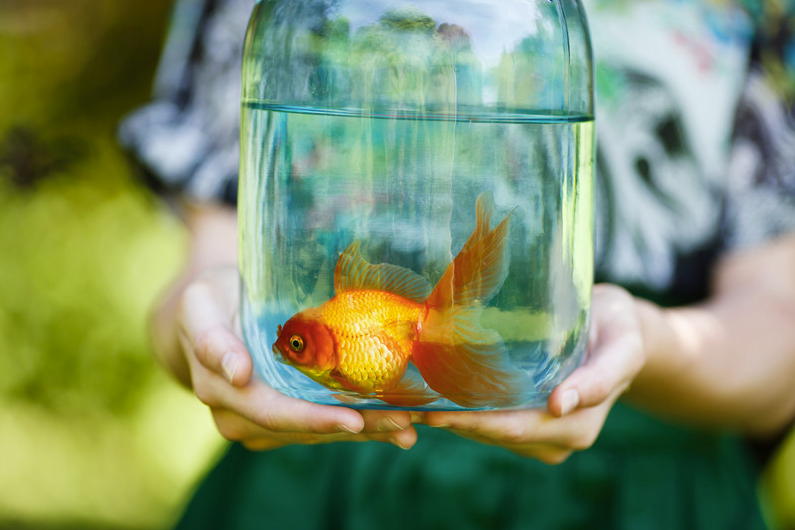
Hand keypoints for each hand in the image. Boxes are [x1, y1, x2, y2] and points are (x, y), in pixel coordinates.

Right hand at [176, 266, 417, 450]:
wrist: (210, 315)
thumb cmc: (209, 300)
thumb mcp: (200, 306)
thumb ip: (211, 338)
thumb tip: (237, 373)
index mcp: (222, 393)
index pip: (275, 412)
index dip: (315, 418)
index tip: (355, 419)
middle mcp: (242, 418)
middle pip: (308, 427)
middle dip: (358, 428)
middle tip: (404, 422)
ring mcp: (266, 423)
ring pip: (322, 431)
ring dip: (369, 431)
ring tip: (412, 425)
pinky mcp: (287, 418)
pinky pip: (326, 423)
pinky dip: (364, 425)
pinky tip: (400, 425)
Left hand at [417, 284, 645, 463]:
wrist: (615, 328)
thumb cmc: (620, 332)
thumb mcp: (623, 348)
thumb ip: (599, 379)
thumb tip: (560, 406)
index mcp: (576, 427)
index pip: (514, 428)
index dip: (472, 421)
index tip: (432, 410)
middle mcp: (552, 438)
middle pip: (491, 433)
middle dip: (449, 420)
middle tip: (405, 402)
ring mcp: (535, 433)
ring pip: (483, 429)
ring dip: (448, 415)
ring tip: (408, 393)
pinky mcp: (521, 419)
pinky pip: (485, 418)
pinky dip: (458, 406)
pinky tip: (430, 389)